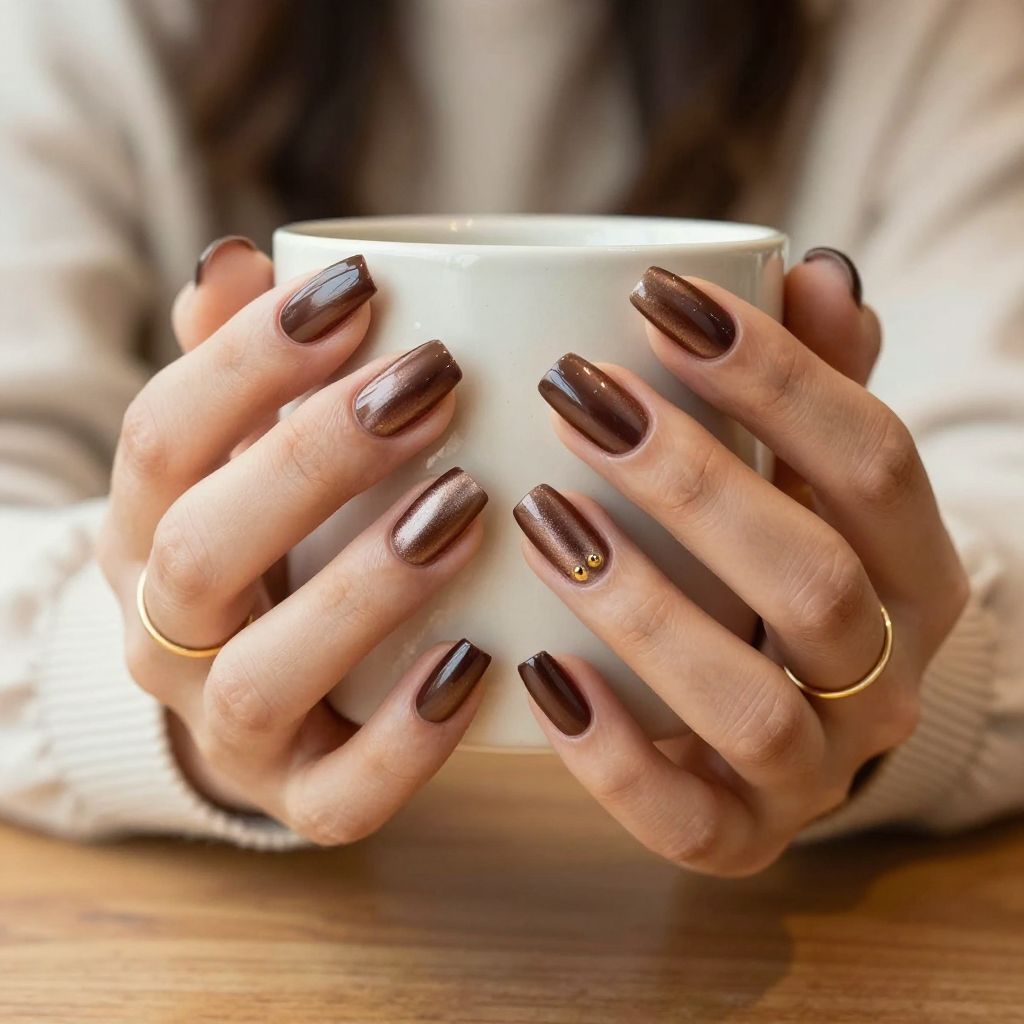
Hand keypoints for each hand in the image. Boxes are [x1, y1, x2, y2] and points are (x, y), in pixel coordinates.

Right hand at [98, 238, 490, 842]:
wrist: (259, 682)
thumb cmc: (272, 536)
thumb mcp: (240, 450)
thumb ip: (239, 362)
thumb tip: (238, 257)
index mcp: (147, 529)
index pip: (161, 436)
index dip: (250, 357)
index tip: (362, 286)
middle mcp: (165, 633)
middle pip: (206, 548)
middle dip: (317, 458)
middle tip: (434, 383)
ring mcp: (228, 729)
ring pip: (262, 674)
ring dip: (366, 587)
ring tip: (466, 506)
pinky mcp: (300, 799)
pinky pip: (341, 796)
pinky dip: (411, 738)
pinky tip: (482, 663)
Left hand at [515, 251, 968, 875]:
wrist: (793, 709)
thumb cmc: (781, 559)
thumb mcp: (812, 474)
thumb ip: (820, 381)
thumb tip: (819, 272)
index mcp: (915, 567)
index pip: (870, 458)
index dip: (774, 372)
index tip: (656, 297)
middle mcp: (884, 675)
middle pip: (813, 578)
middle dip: (691, 481)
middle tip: (575, 397)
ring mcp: (816, 770)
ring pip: (748, 705)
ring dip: (640, 608)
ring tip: (540, 517)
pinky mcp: (741, 838)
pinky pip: (684, 824)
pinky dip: (607, 754)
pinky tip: (535, 671)